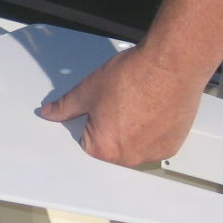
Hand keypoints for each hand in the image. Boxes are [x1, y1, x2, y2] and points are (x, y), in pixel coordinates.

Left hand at [38, 44, 207, 166]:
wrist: (171, 64)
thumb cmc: (134, 76)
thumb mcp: (88, 89)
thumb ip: (65, 106)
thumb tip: (50, 112)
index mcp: (104, 149)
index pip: (86, 142)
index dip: (91, 120)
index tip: (101, 106)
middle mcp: (129, 158)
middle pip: (112, 146)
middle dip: (113, 127)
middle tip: (121, 102)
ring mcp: (154, 153)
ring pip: (135, 144)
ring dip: (134, 130)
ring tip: (139, 103)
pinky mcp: (172, 145)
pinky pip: (155, 142)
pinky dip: (154, 129)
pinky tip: (155, 108)